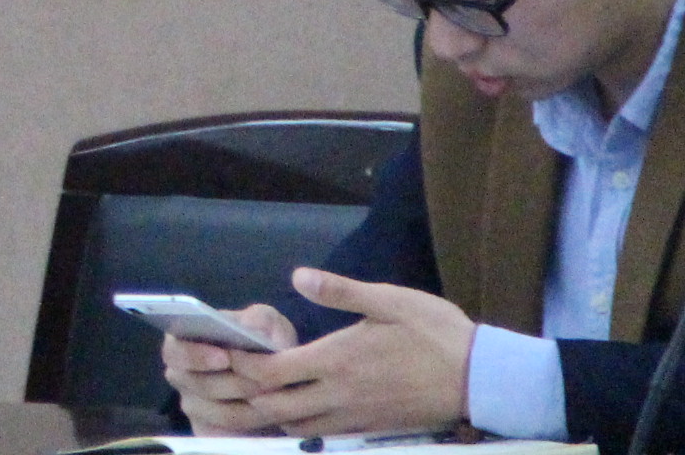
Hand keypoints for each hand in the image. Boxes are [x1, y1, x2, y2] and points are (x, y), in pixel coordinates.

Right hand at [159, 305, 297, 434]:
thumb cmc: (262, 344)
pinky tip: (273, 414)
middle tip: (266, 381)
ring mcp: (194, 405)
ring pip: (219, 412)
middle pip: (200, 385)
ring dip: (252, 405)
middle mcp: (181, 375)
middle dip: (237, 383)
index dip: (197, 355)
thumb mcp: (266, 323)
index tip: (225, 358)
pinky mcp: (210, 430)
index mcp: (183, 342)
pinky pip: (229, 433)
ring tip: (278, 397)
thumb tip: (249, 328)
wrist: (277, 380)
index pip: (175, 351)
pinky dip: (254, 424)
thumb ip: (259, 319)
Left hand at [195, 272, 472, 439]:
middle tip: (232, 375)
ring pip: (297, 426)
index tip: (227, 351)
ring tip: (258, 391)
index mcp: (337, 361)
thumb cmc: (435, 333)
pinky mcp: (372, 428)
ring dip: (271, 413)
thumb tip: (298, 277)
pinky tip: (296, 407)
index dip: (243, 366)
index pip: (272, 374)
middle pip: (275, 407)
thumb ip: (340, 291)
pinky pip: (324, 434)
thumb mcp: (389, 300)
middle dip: (246, 394)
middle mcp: (340, 395)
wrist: (482, 378)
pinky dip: (300, 425)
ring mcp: (356, 416)